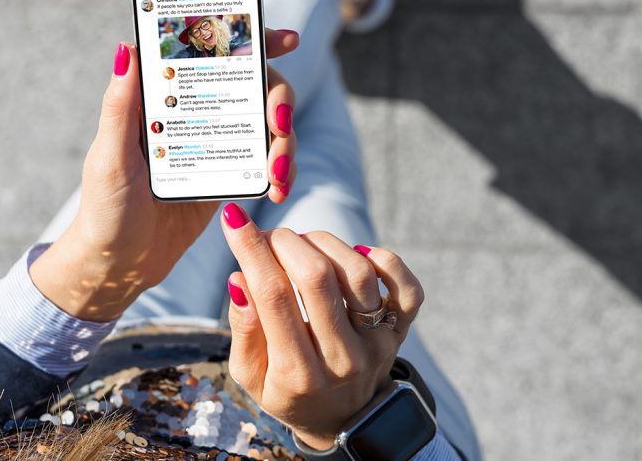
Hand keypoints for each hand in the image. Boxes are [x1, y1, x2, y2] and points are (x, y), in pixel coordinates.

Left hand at [29, 29, 298, 321]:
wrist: (119, 264)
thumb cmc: (104, 208)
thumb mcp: (110, 157)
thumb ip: (120, 105)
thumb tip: (127, 46)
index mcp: (162, 95)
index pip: (209, 52)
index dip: (251, 39)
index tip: (286, 38)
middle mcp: (193, 110)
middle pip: (253, 83)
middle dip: (279, 98)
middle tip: (280, 123)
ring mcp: (215, 140)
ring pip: (267, 122)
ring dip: (285, 141)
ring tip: (279, 174)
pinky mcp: (228, 172)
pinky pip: (266, 159)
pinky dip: (280, 169)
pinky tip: (278, 187)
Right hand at [220, 203, 425, 449]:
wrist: (342, 422)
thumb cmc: (287, 390)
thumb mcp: (250, 375)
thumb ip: (244, 329)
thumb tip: (240, 278)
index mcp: (297, 373)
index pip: (273, 296)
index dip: (251, 249)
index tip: (234, 219)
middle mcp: (342, 359)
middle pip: (317, 277)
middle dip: (285, 242)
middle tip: (270, 237)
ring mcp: (377, 344)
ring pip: (357, 273)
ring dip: (324, 243)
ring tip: (303, 245)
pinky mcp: (400, 332)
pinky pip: (407, 288)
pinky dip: (384, 259)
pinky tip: (356, 253)